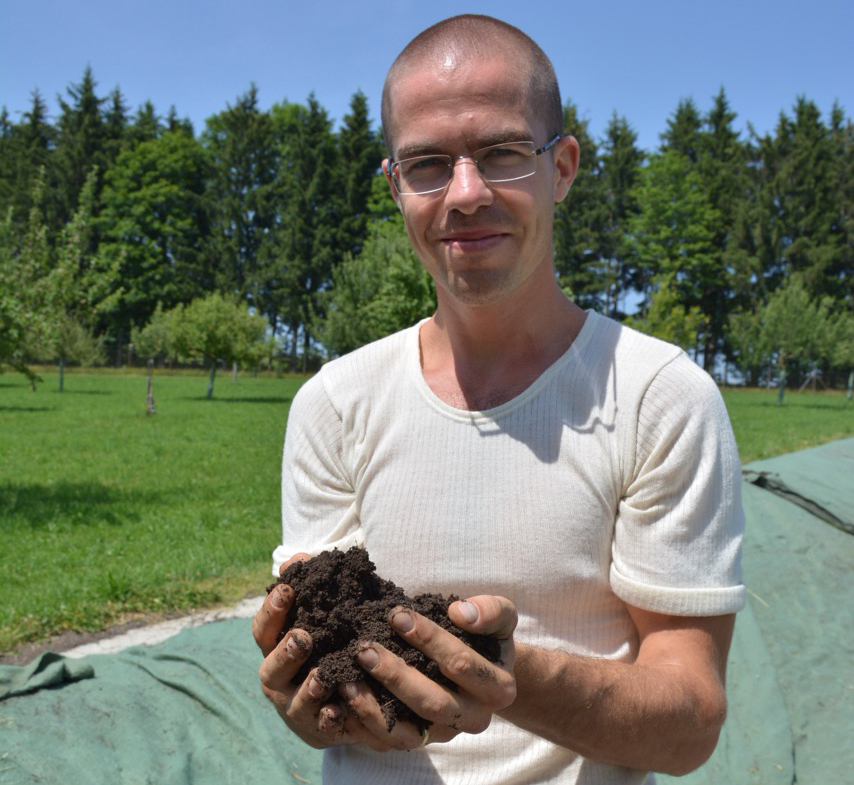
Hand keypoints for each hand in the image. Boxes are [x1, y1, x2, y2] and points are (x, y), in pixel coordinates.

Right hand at [253, 554, 427, 750]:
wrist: (337, 700)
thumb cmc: (322, 648)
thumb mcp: (317, 617)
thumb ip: (308, 588)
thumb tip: (299, 558)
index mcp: (275, 650)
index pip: (263, 630)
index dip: (271, 610)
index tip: (286, 588)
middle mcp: (278, 680)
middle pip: (272, 669)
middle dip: (286, 653)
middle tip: (303, 637)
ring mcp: (295, 708)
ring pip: (295, 702)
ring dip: (308, 688)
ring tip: (321, 675)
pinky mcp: (318, 729)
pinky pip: (322, 728)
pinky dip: (329, 720)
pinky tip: (338, 711)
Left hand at [339, 595, 517, 745]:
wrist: (484, 669)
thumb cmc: (485, 636)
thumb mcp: (501, 617)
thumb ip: (491, 611)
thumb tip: (460, 613)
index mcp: (497, 689)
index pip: (460, 665)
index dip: (428, 639)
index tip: (397, 615)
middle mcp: (473, 718)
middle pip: (432, 703)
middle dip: (395, 675)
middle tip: (365, 649)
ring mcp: (444, 734)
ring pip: (407, 733)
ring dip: (373, 708)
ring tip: (347, 681)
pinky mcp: (419, 741)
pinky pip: (387, 742)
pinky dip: (361, 726)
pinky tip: (339, 703)